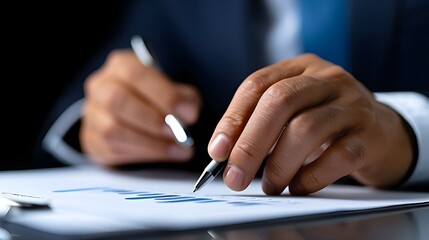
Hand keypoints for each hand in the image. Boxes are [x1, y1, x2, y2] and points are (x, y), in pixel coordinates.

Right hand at [80, 49, 200, 166]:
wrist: (133, 115)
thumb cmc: (156, 98)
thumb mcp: (174, 90)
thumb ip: (184, 97)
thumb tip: (188, 112)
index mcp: (120, 65)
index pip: (135, 74)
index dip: (164, 95)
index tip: (189, 114)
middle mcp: (100, 86)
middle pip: (117, 101)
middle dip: (152, 120)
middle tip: (179, 133)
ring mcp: (92, 114)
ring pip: (113, 130)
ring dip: (150, 143)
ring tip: (177, 148)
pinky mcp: (92, 140)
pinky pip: (113, 150)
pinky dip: (144, 155)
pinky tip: (165, 154)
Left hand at [208, 54, 414, 194]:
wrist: (382, 131)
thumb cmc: (325, 121)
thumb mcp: (293, 110)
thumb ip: (261, 123)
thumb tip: (225, 154)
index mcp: (300, 68)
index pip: (257, 85)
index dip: (233, 119)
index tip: (218, 152)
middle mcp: (327, 79)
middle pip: (279, 102)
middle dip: (250, 144)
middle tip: (235, 177)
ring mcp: (352, 104)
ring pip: (306, 129)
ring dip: (279, 165)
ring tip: (269, 186)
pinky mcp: (370, 135)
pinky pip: (337, 157)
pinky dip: (311, 177)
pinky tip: (298, 187)